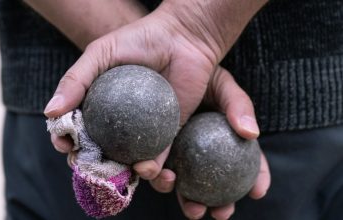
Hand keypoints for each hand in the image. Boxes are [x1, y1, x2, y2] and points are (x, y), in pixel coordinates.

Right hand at [44, 0, 269, 217]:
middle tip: (89, 165)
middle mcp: (117, 120)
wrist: (183, 38)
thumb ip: (74, 80)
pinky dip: (150, 167)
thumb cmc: (139, 40)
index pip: (75, 128)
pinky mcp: (167, 134)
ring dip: (119, 172)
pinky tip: (145, 167)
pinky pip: (156, 156)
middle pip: (97, 149)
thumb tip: (50, 113)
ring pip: (125, 159)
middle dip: (90, 163)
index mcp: (97, 103)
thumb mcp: (100, 53)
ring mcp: (141, 129)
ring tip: (119, 170)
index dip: (66, 140)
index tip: (65, 144)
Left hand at [150, 66, 270, 218]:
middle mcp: (196, 149)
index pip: (242, 165)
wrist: (172, 53)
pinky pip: (152, 161)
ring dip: (185, 198)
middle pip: (210, 183)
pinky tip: (155, 173)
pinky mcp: (149, 143)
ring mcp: (172, 148)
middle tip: (220, 212)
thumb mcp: (226, 88)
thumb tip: (251, 133)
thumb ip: (240, 107)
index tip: (257, 192)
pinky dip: (154, 173)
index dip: (253, 181)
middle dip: (216, 205)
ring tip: (191, 203)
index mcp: (219, 140)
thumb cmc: (202, 72)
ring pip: (180, 180)